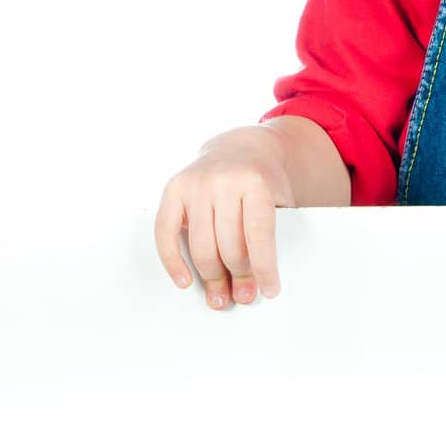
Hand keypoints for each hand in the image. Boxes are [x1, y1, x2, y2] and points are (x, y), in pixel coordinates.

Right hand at [154, 127, 294, 309]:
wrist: (241, 148)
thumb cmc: (262, 181)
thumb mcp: (278, 198)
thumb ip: (269, 231)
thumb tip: (255, 283)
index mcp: (255, 182)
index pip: (258, 234)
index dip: (264, 268)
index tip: (269, 291)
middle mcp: (223, 181)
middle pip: (229, 244)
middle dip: (238, 276)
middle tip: (243, 296)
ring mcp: (195, 184)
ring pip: (201, 246)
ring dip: (211, 278)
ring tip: (220, 297)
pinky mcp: (174, 189)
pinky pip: (166, 233)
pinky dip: (173, 262)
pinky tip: (184, 281)